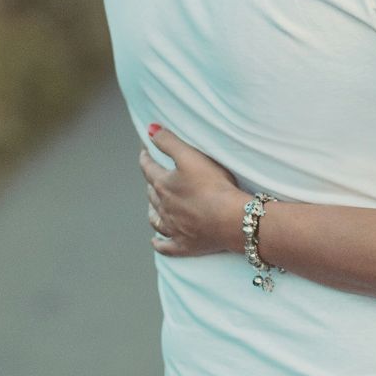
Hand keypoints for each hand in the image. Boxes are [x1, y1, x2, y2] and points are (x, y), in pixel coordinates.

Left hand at [139, 124, 249, 257]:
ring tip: (153, 206)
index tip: (144, 153)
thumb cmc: (213, 185)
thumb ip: (169, 142)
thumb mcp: (190, 156)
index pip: (148, 168)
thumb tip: (150, 130)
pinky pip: (166, 246)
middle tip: (154, 176)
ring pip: (156, 219)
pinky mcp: (185, 245)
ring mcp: (174, 228)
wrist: (231, 219)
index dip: (146, 159)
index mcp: (164, 184)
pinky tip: (155, 241)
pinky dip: (159, 243)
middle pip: (152, 194)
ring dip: (153, 211)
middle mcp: (164, 207)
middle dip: (151, 183)